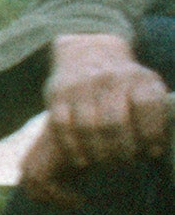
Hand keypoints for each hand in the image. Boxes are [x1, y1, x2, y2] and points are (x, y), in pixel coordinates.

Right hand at [21, 23, 169, 199]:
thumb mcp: (146, 87)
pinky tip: (82, 160)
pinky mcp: (57, 94)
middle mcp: (110, 79)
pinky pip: (62, 127)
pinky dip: (73, 148)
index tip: (153, 152)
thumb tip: (156, 150)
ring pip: (88, 127)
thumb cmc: (125, 84)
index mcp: (139, 78)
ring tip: (105, 162)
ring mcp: (81, 86)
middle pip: (114, 122)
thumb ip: (155, 112)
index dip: (151, 133)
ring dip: (98, 152)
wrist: (88, 52)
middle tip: (126, 162)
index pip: (147, 106)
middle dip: (122, 150)